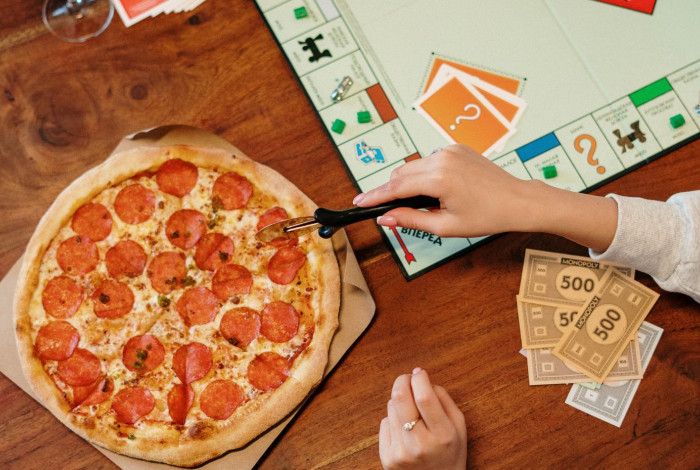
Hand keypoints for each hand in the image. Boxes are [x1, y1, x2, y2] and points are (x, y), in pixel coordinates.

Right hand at [353, 144, 536, 236]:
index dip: (374, 195)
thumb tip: (385, 217)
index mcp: (438, 178)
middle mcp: (441, 158)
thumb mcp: (445, 226)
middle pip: (401, 173)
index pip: (396, 187)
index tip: (358, 201)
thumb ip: (411, 219)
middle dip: (391, 190)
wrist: (517, 201)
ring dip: (408, 182)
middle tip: (386, 208)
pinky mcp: (456, 149)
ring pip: (413, 166)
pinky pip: (429, 161)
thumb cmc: (487, 216)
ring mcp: (449, 151)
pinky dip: (424, 174)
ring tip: (419, 203)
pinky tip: (434, 191)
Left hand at [379, 368, 466, 469]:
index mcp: (443, 435)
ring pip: (391, 408)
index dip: (419, 379)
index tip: (419, 372)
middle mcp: (420, 444)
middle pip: (401, 398)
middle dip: (402, 381)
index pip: (425, 397)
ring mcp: (401, 452)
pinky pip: (384, 423)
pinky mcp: (387, 458)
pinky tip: (405, 429)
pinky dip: (393, 419)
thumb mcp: (459, 428)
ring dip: (399, 401)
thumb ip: (445, 400)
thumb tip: (424, 379)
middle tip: (407, 379)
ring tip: (411, 411)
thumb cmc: (450, 454)